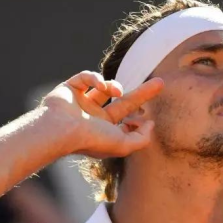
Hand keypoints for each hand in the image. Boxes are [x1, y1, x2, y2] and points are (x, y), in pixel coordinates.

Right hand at [41, 70, 163, 157]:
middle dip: (143, 93)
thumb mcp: (124, 145)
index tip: (148, 117)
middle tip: (161, 82)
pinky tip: (101, 85)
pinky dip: (95, 78)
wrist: (62, 130)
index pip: (126, 120)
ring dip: (115, 86)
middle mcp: (93, 117)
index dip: (139, 118)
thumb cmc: (92, 140)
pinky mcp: (69, 89)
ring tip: (116, 90)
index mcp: (104, 130)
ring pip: (104, 87)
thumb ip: (142, 138)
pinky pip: (85, 77)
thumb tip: (151, 124)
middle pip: (123, 101)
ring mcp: (80, 102)